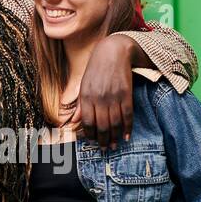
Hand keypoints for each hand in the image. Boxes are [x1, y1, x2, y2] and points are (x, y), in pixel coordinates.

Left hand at [77, 34, 135, 148]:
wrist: (113, 52)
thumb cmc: (95, 69)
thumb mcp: (83, 85)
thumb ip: (79, 106)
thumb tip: (72, 123)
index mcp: (86, 97)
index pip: (87, 122)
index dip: (90, 135)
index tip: (93, 142)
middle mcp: (99, 98)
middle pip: (102, 126)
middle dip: (104, 141)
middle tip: (106, 149)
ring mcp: (113, 96)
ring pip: (115, 123)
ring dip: (115, 137)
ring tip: (115, 145)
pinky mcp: (126, 94)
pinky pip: (128, 115)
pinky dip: (128, 128)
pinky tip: (126, 136)